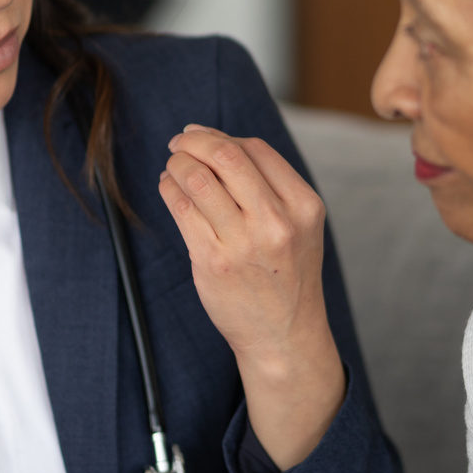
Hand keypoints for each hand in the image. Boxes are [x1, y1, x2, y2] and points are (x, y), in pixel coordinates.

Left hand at [160, 125, 345, 467]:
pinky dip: (169, 189)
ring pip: (198, 179)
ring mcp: (243, 243)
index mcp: (304, 206)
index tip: (203, 136)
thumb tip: (218, 143)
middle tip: (179, 142)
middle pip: (226, 155)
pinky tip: (168, 187)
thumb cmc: (287, 276)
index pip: (256, 149)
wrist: (284, 335)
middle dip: (194, 141)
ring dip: (177, 164)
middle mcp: (277, 222)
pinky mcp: (212, 262)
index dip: (222, 136)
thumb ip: (271, 187)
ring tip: (173, 165)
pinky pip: (182, 209)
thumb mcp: (300, 226)